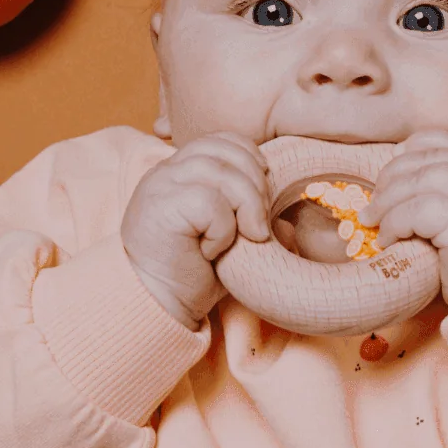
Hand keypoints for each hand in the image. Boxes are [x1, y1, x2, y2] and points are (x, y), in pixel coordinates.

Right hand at [122, 134, 270, 326]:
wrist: (158, 307)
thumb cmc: (192, 275)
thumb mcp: (231, 242)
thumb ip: (253, 220)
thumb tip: (289, 221)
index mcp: (179, 172)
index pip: (220, 140)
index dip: (249, 156)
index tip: (265, 184)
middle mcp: (166, 172)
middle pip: (225, 151)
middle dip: (256, 184)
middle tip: (258, 225)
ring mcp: (160, 187)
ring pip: (221, 173)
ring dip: (246, 206)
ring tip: (244, 238)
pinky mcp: (159, 207)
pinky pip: (209, 202)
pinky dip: (222, 229)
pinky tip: (211, 251)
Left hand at [365, 131, 447, 311]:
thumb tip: (402, 192)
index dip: (415, 148)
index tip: (394, 161)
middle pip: (426, 160)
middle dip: (391, 179)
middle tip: (373, 205)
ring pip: (415, 182)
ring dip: (386, 204)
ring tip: (373, 223)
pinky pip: (414, 211)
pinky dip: (393, 225)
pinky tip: (387, 241)